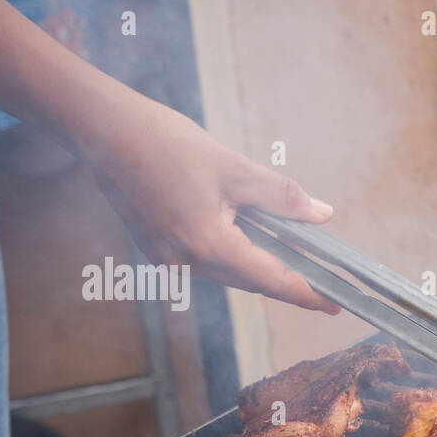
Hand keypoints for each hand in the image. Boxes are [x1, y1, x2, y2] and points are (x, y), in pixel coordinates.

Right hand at [86, 99, 339, 313]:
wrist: (102, 129)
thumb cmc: (166, 143)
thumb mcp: (235, 168)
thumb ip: (282, 197)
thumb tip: (322, 216)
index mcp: (208, 246)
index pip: (271, 280)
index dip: (306, 294)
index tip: (334, 306)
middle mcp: (185, 262)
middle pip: (249, 280)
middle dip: (285, 280)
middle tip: (322, 282)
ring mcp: (165, 258)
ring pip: (227, 270)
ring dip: (257, 264)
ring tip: (292, 256)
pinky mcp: (154, 247)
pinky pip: (204, 259)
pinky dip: (229, 251)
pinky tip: (245, 235)